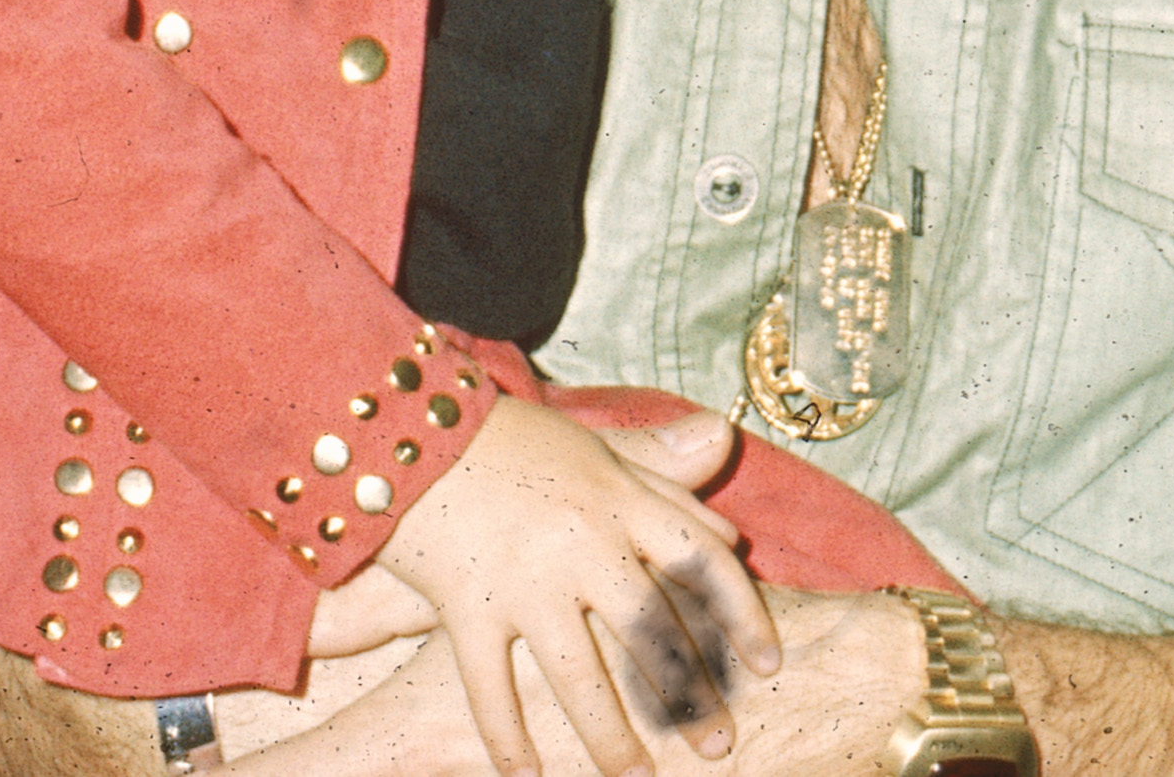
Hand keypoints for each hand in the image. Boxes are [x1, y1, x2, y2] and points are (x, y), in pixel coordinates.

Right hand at [372, 398, 779, 776]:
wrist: (405, 432)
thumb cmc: (505, 438)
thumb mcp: (589, 443)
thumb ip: (653, 462)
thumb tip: (721, 445)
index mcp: (621, 499)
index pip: (701, 562)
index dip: (741, 614)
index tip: (768, 662)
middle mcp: (584, 543)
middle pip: (652, 630)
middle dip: (689, 695)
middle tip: (719, 746)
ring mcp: (525, 579)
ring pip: (580, 673)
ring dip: (611, 735)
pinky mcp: (466, 606)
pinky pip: (490, 685)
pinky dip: (507, 737)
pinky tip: (527, 775)